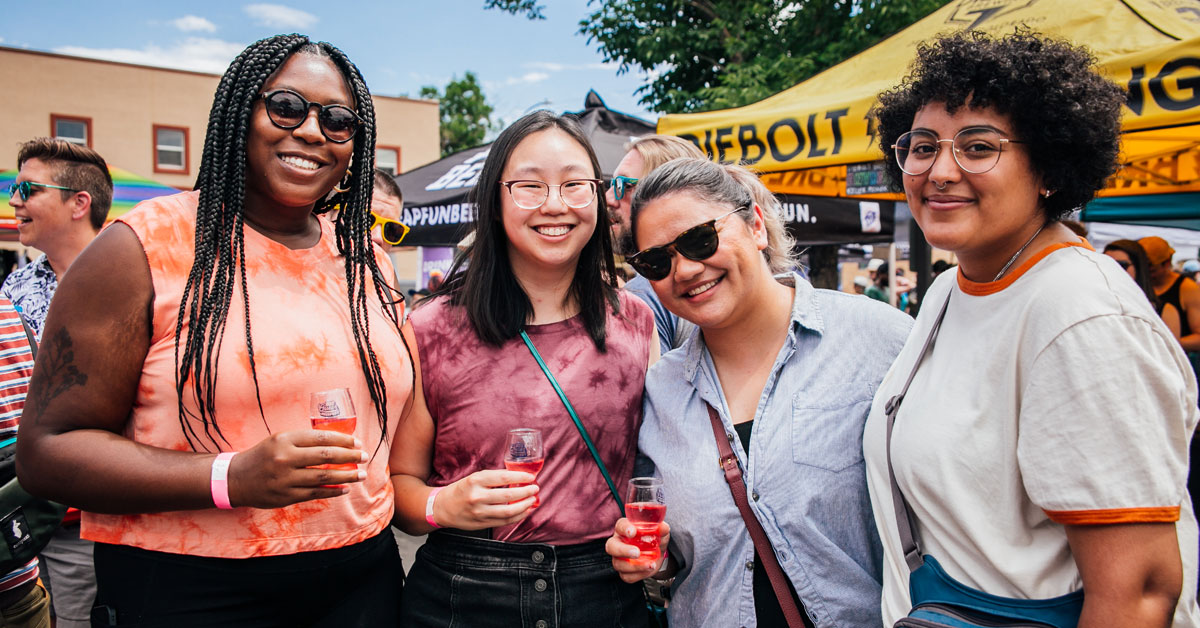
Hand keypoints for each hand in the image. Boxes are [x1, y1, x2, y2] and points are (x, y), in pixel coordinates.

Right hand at [227, 430, 366, 508]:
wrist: (236, 479)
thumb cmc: (263, 456)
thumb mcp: (279, 440)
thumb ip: (304, 441)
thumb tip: (336, 442)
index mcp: (285, 440)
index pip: (321, 438)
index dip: (343, 440)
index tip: (357, 442)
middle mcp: (285, 458)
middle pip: (325, 456)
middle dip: (349, 457)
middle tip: (364, 457)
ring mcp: (286, 479)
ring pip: (323, 477)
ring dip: (346, 476)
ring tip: (360, 475)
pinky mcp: (286, 496)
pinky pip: (315, 494)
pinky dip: (332, 491)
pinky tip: (345, 489)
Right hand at [432, 469, 538, 529]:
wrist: (442, 508)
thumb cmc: (461, 490)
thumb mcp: (474, 478)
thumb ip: (493, 478)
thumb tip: (518, 477)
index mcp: (476, 480)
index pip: (504, 477)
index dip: (521, 477)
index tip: (531, 477)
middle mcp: (477, 496)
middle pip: (509, 495)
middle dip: (526, 492)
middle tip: (535, 488)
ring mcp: (480, 512)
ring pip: (509, 511)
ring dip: (525, 505)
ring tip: (532, 500)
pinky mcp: (482, 523)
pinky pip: (504, 521)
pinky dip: (517, 516)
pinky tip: (524, 511)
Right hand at [606, 517, 670, 582]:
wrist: (657, 554)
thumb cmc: (653, 538)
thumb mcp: (660, 532)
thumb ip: (662, 529)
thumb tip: (662, 528)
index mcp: (624, 529)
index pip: (620, 526)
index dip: (625, 529)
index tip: (633, 532)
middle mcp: (618, 542)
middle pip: (611, 547)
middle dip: (623, 550)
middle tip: (636, 553)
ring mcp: (618, 558)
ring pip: (618, 564)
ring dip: (635, 566)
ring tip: (650, 565)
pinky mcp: (624, 571)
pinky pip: (626, 576)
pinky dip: (639, 574)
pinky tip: (648, 570)